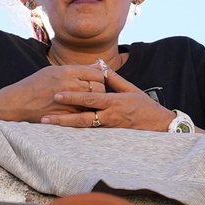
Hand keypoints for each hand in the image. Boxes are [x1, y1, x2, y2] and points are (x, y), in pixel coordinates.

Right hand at [0, 64, 109, 122]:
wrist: (18, 103)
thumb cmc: (36, 85)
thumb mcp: (54, 71)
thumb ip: (78, 69)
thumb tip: (98, 66)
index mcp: (67, 71)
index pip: (96, 72)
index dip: (99, 77)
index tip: (96, 80)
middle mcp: (70, 85)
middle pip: (99, 87)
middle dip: (100, 90)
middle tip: (94, 92)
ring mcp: (69, 102)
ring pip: (94, 101)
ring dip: (94, 102)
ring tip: (88, 102)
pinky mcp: (67, 116)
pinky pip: (86, 114)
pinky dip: (87, 113)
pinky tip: (83, 111)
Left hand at [41, 67, 177, 131]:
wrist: (159, 126)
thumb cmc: (145, 106)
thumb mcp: (131, 89)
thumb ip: (114, 80)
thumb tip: (101, 68)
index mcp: (113, 102)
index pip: (90, 98)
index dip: (73, 96)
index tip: (57, 94)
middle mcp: (109, 116)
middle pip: (82, 117)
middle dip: (62, 116)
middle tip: (45, 116)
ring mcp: (109, 128)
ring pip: (84, 127)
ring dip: (66, 125)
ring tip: (49, 123)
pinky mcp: (110, 136)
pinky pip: (91, 133)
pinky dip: (77, 131)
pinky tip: (63, 130)